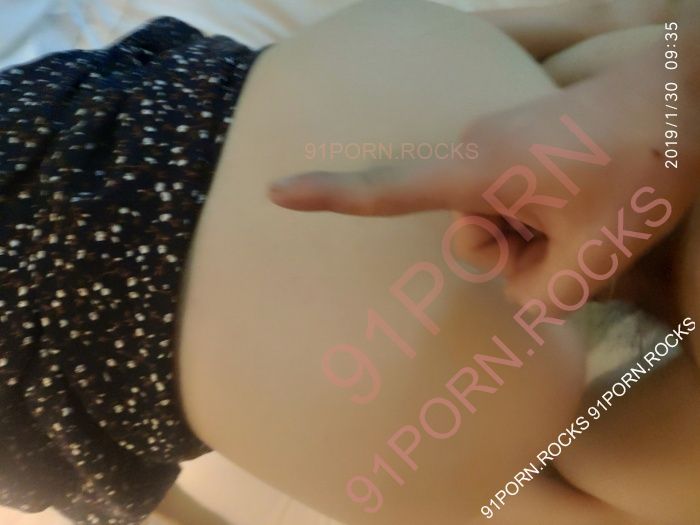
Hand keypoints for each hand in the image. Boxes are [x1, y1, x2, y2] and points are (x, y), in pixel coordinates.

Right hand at [268, 52, 697, 309]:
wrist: (689, 97)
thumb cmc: (645, 165)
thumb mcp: (598, 255)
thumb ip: (543, 295)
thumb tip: (518, 286)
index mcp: (481, 170)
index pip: (388, 190)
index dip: (328, 195)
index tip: (277, 193)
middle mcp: (476, 152)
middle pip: (466, 233)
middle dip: (510, 253)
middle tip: (566, 244)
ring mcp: (498, 144)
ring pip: (497, 220)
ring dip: (536, 238)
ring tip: (588, 219)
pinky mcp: (518, 142)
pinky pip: (513, 198)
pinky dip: (543, 217)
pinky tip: (584, 202)